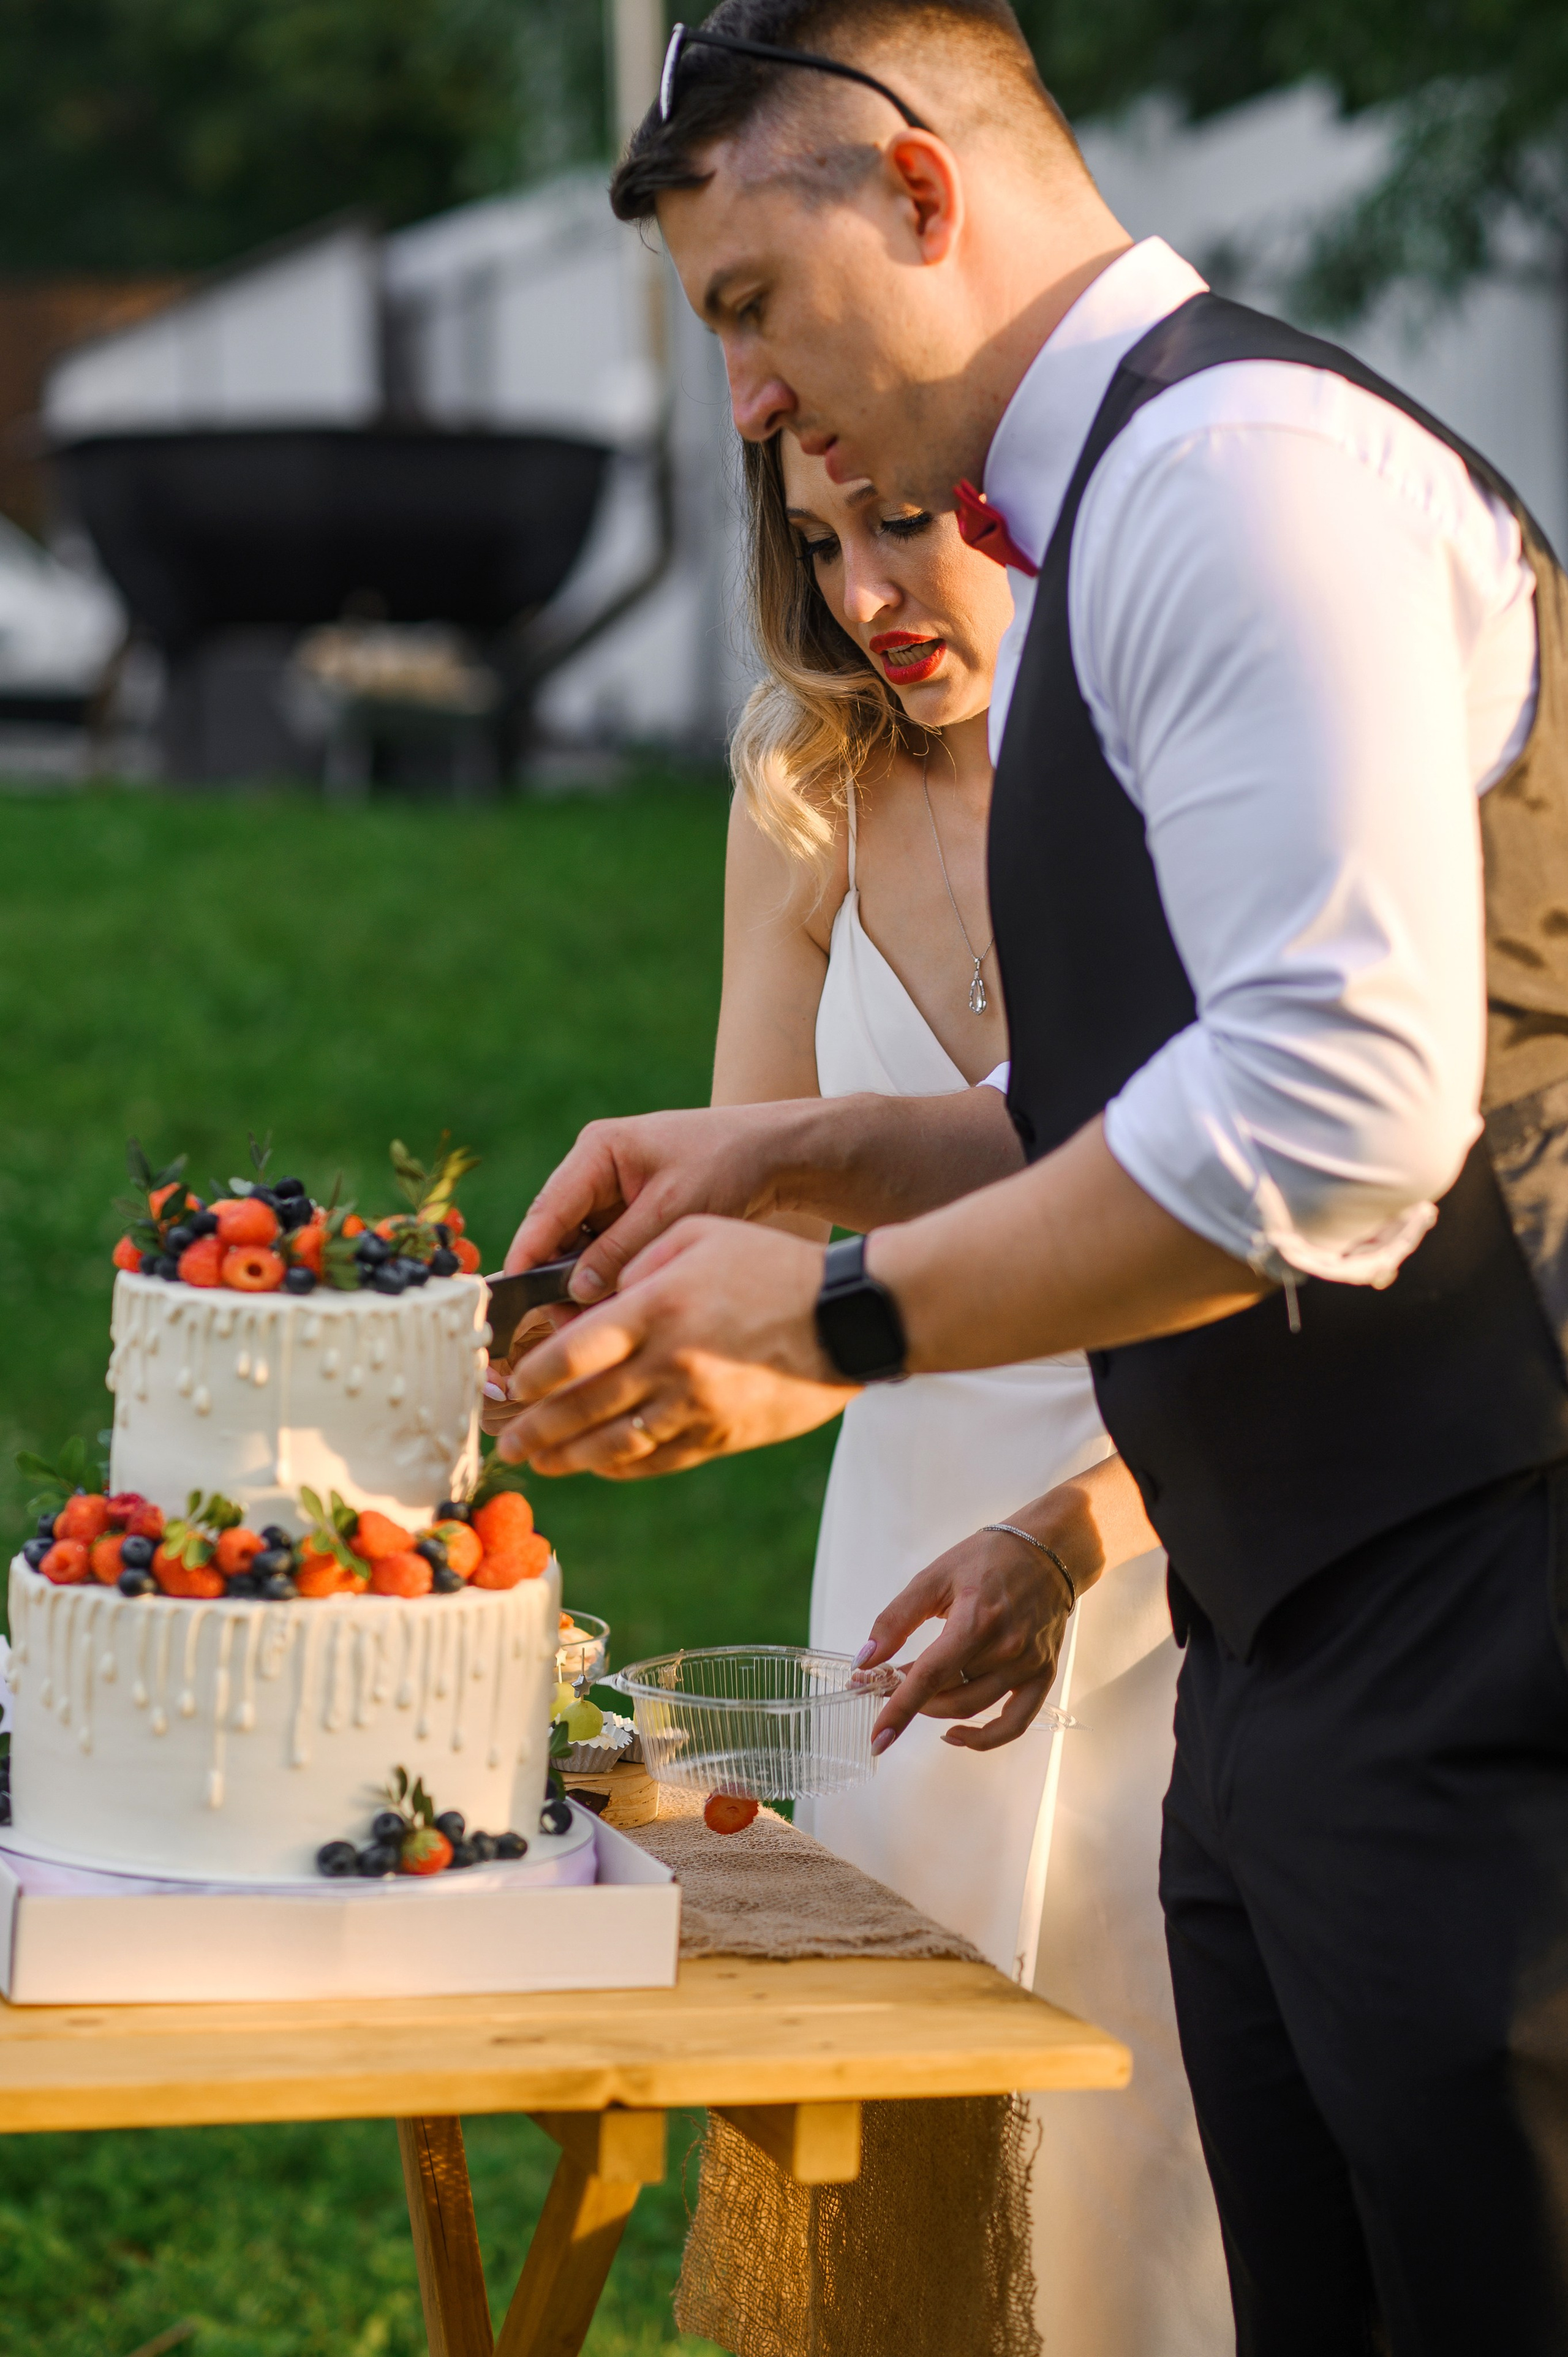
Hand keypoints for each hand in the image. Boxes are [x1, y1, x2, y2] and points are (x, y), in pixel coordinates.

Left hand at [491, 1215, 858, 1476]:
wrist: (848, 1319)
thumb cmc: (774, 1268)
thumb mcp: (701, 1234)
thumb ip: (641, 1260)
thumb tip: (600, 1294)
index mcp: (656, 1308)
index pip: (571, 1353)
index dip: (530, 1376)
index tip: (509, 1384)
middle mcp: (669, 1364)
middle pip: (581, 1408)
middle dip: (535, 1428)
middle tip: (507, 1440)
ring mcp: (695, 1407)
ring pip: (613, 1444)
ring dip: (568, 1457)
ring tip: (541, 1462)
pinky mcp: (721, 1436)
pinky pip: (658, 1460)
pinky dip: (621, 1466)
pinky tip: (599, 1464)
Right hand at [505, 1104, 812, 1304]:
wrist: (775, 1153)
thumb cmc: (727, 1163)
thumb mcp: (672, 1208)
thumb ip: (621, 1250)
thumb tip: (576, 1291)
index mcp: (597, 1151)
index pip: (547, 1210)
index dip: (527, 1255)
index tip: (512, 1296)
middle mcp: (596, 1169)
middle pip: (557, 1232)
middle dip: (557, 1278)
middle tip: (561, 1325)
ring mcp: (612, 1192)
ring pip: (579, 1246)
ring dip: (582, 1282)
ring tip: (587, 1323)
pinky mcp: (630, 1214)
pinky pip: (605, 1251)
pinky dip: (606, 1277)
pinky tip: (612, 1307)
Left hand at [863, 1525, 1077, 1755]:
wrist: (1048, 1551)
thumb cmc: (988, 1558)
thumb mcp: (934, 1577)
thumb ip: (896, 1619)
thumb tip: (865, 1659)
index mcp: (976, 1621)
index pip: (930, 1677)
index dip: (900, 1710)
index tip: (877, 1737)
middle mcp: (1006, 1649)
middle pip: (948, 1696)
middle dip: (911, 1698)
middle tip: (889, 1682)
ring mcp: (1027, 1665)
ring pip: (972, 1707)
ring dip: (936, 1709)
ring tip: (919, 1691)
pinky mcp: (1042, 1674)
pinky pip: (1015, 1723)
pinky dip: (985, 1738)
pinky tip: (956, 1733)